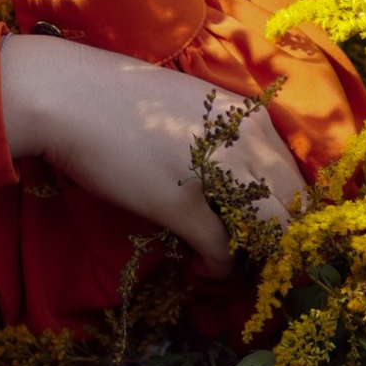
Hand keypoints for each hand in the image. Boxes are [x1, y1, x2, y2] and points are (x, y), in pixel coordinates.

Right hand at [0, 37, 306, 272]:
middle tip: (256, 256)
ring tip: (233, 264)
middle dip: (282, 239)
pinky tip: (199, 268)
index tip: (271, 230)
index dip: (290, 212)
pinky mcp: (184, 205)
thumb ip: (224, 138)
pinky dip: (216, 268)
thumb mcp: (192, 108)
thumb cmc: (123, 100)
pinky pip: (222, 251)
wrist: (68, 96)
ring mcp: (219, 175)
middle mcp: (246, 143)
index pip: (298, 176)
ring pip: (270, 231)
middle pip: (294, 206)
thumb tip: (240, 180)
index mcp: (250, 118)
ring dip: (256, 256)